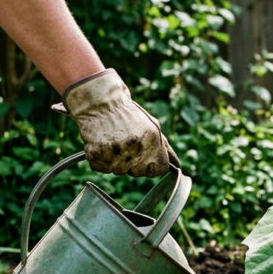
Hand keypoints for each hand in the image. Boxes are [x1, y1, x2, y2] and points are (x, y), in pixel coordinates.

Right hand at [56, 69, 178, 176]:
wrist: (98, 101)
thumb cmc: (127, 114)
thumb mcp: (151, 126)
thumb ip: (165, 147)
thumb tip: (176, 164)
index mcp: (151, 140)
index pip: (159, 169)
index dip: (151, 166)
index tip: (143, 159)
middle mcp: (135, 147)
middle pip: (137, 172)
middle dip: (132, 164)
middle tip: (124, 145)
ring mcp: (115, 152)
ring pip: (118, 171)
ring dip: (115, 161)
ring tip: (112, 141)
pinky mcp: (96, 155)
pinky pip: (102, 168)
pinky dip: (100, 160)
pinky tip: (101, 144)